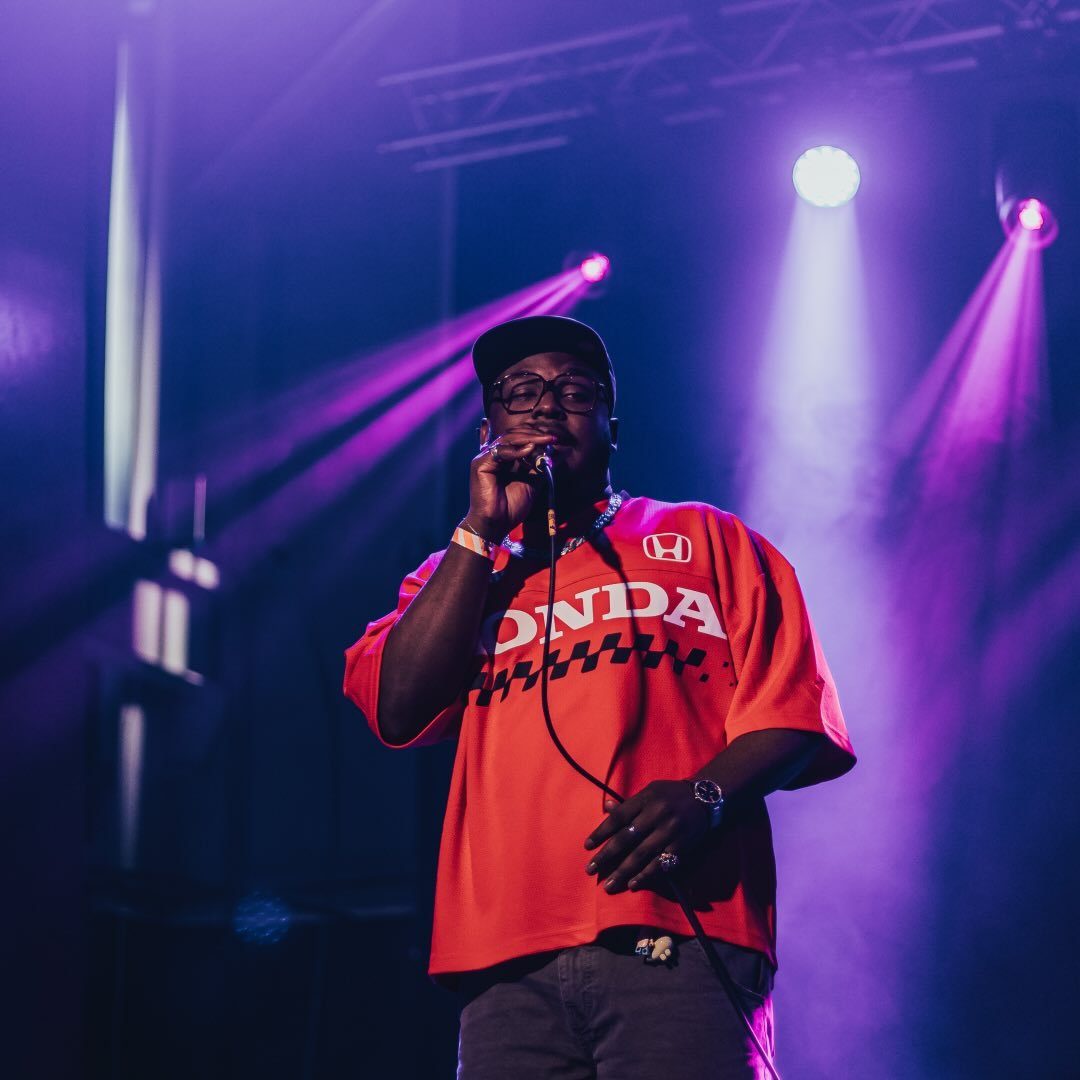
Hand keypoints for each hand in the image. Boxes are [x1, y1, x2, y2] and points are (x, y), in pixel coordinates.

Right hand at [466, 433, 555, 540]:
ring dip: (527, 439)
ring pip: (507, 439)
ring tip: (543, 441)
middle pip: (512, 435)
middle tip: (550, 438)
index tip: (552, 440)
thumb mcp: (531, 483)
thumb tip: (551, 452)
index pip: (518, 439)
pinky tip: (529, 450)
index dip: (535, 436)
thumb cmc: (511, 507)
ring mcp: (485, 459)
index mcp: (503, 459)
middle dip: (533, 435)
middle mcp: (493, 456)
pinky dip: (515, 450)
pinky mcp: (480, 465)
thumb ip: (538, 467)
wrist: (497, 524)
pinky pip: (499, 451)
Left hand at [583, 781, 711, 893]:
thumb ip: (629, 803)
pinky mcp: (681, 846)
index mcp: (645, 799)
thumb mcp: (650, 792)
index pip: (618, 818)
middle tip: (590, 870)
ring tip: (609, 884)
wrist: (705, 798)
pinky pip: (661, 864)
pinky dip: (646, 875)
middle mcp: (656, 814)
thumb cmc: (671, 795)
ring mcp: (669, 831)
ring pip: (641, 854)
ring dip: (623, 871)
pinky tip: (633, 884)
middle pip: (626, 838)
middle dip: (606, 856)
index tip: (587, 847)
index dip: (601, 833)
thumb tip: (605, 806)